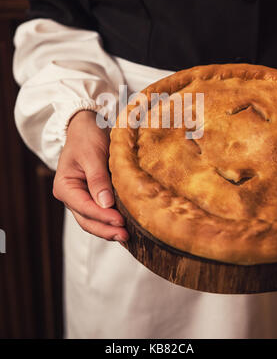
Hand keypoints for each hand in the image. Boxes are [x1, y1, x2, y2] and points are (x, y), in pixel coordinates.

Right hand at [53, 110, 128, 241]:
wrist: (87, 126)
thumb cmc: (87, 136)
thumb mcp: (92, 154)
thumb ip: (98, 179)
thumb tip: (106, 204)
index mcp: (64, 186)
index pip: (84, 207)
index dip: (103, 217)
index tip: (121, 221)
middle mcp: (70, 196)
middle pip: (87, 220)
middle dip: (106, 229)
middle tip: (126, 236)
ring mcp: (81, 198)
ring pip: (93, 220)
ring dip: (109, 229)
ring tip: (127, 237)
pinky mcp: (93, 196)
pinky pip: (100, 213)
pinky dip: (110, 221)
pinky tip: (124, 227)